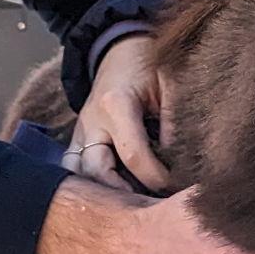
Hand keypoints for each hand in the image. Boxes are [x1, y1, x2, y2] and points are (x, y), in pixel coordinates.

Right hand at [68, 34, 170, 193]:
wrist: (122, 47)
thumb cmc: (150, 63)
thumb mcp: (171, 83)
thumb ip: (174, 121)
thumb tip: (180, 163)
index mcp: (116, 104)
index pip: (134, 157)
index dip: (158, 179)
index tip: (176, 188)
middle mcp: (92, 121)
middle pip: (97, 172)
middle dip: (124, 194)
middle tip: (150, 207)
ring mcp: (81, 130)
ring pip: (78, 173)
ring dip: (103, 192)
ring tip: (130, 204)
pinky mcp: (79, 138)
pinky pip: (74, 168)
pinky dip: (91, 183)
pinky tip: (114, 194)